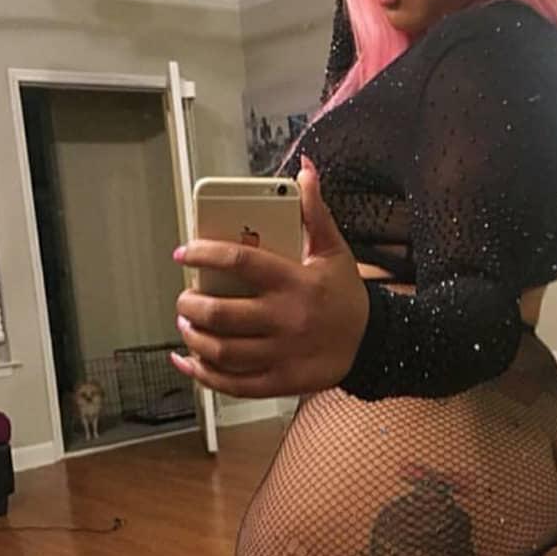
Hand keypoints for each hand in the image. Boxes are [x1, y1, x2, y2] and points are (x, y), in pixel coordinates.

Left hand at [172, 156, 368, 398]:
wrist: (372, 343)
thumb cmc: (345, 294)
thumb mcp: (334, 250)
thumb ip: (314, 211)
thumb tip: (304, 171)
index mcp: (294, 281)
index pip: (239, 261)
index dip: (204, 254)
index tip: (184, 253)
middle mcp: (285, 318)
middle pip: (221, 313)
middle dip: (190, 305)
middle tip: (184, 298)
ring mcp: (282, 353)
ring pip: (222, 350)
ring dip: (194, 338)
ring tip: (187, 325)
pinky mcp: (280, 380)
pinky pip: (234, 383)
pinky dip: (204, 375)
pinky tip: (190, 362)